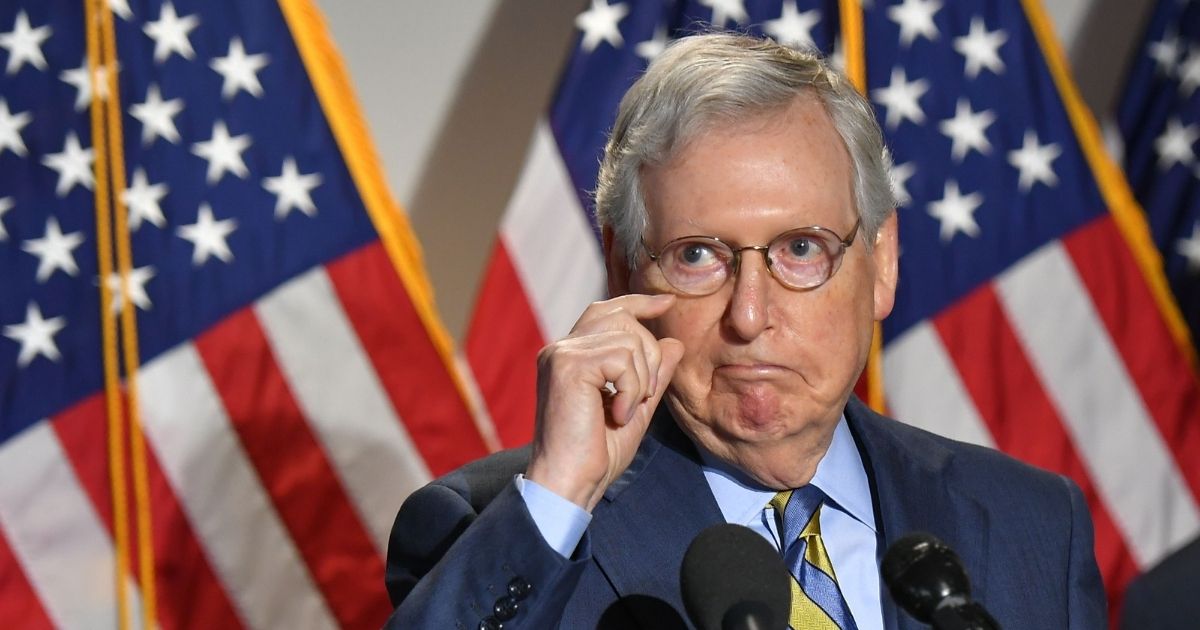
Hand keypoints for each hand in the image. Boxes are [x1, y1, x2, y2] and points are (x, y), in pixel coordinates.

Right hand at [525, 293, 684, 511]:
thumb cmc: (596, 455)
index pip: (606, 311)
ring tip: (625, 412)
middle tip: (643, 398)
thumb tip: (674, 342)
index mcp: (571, 356)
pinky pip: (623, 359)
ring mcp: (562, 354)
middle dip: (649, 356)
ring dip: (642, 380)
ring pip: (629, 340)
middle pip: (624, 319)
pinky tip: (617, 415)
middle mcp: (561, 348)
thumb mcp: (636, 409)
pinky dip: (632, 390)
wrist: (569, 483)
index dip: (638, 302)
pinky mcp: (568, 365)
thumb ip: (653, 375)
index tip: (666, 303)